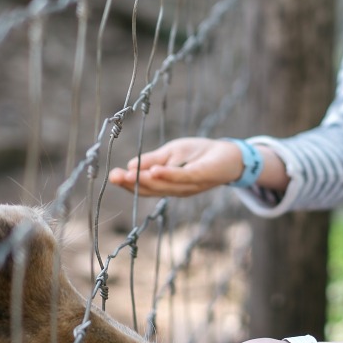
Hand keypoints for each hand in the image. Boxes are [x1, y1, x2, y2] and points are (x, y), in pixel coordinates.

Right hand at [107, 137, 242, 196]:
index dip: (128, 183)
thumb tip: (131, 165)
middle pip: (152, 190)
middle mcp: (178, 190)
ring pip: (164, 186)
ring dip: (145, 181)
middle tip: (114, 177)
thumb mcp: (172, 153)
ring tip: (128, 175)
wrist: (230, 155)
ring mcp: (190, 186)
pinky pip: (183, 177)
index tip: (112, 176)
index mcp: (169, 184)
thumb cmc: (200, 154)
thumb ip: (153, 160)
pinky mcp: (202, 177)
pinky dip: (168, 175)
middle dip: (132, 184)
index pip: (146, 187)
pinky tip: (155, 171)